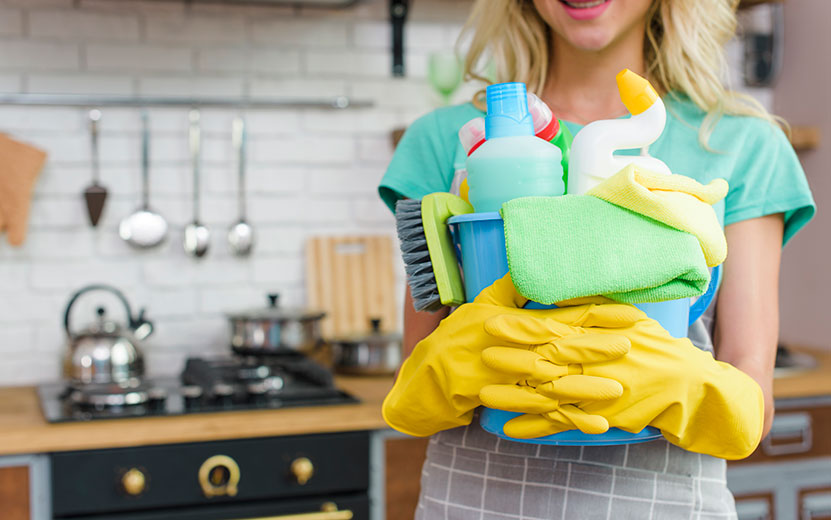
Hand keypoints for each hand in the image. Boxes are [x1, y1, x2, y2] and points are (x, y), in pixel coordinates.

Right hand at [382, 275, 641, 436]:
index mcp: (516, 323)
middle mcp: (517, 350)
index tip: (626, 314)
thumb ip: (511, 287)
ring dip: (587, 388)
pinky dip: (571, 419)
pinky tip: (596, 425)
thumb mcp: (481, 303)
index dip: (596, 314)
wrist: (429, 376)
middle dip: (596, 347)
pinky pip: (546, 412)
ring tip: (618, 389)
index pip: (562, 315)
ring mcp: (514, 379)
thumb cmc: (458, 336)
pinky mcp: (512, 402)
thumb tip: (533, 267)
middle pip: (562, 348)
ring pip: (556, 383)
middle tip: (629, 346)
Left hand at [480, 308, 764, 459]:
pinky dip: (536, 428)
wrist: (685, 385)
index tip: (494, 322)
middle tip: (482, 356)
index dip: (522, 328)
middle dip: (512, 360)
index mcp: (596, 337)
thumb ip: (591, 305)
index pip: (553, 330)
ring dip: (515, 396)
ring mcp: (595, 393)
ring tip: (485, 396)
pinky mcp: (598, 417)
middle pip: (546, 362)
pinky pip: (562, 423)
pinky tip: (510, 430)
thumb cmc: (652, 345)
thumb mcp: (627, 316)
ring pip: (548, 395)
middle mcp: (593, 364)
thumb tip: (561, 289)